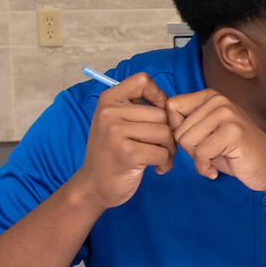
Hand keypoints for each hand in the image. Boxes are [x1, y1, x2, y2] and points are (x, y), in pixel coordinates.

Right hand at [70, 73, 174, 209]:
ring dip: (169, 150)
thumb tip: (172, 103)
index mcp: (108, 100)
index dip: (158, 96)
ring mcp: (116, 133)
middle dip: (168, 133)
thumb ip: (138, 108)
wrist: (93, 186)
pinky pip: (162, 152)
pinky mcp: (126, 153)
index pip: (143, 80)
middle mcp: (109, 113)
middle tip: (160, 147)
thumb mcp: (116, 123)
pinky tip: (156, 168)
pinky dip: (165, 163)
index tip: (158, 115)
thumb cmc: (113, 153)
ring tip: (158, 158)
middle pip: (162, 114)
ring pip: (165, 133)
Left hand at [164, 89, 265, 192]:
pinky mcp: (233, 132)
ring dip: (197, 159)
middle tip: (210, 154)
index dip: (176, 131)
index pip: (171, 108)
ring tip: (214, 160)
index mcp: (211, 96)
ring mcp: (227, 114)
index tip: (194, 142)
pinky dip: (204, 168)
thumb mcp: (207, 132)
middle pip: (177, 129)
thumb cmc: (234, 153)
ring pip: (186, 141)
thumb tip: (156, 119)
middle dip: (189, 149)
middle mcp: (219, 100)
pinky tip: (216, 170)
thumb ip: (187, 122)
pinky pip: (200, 153)